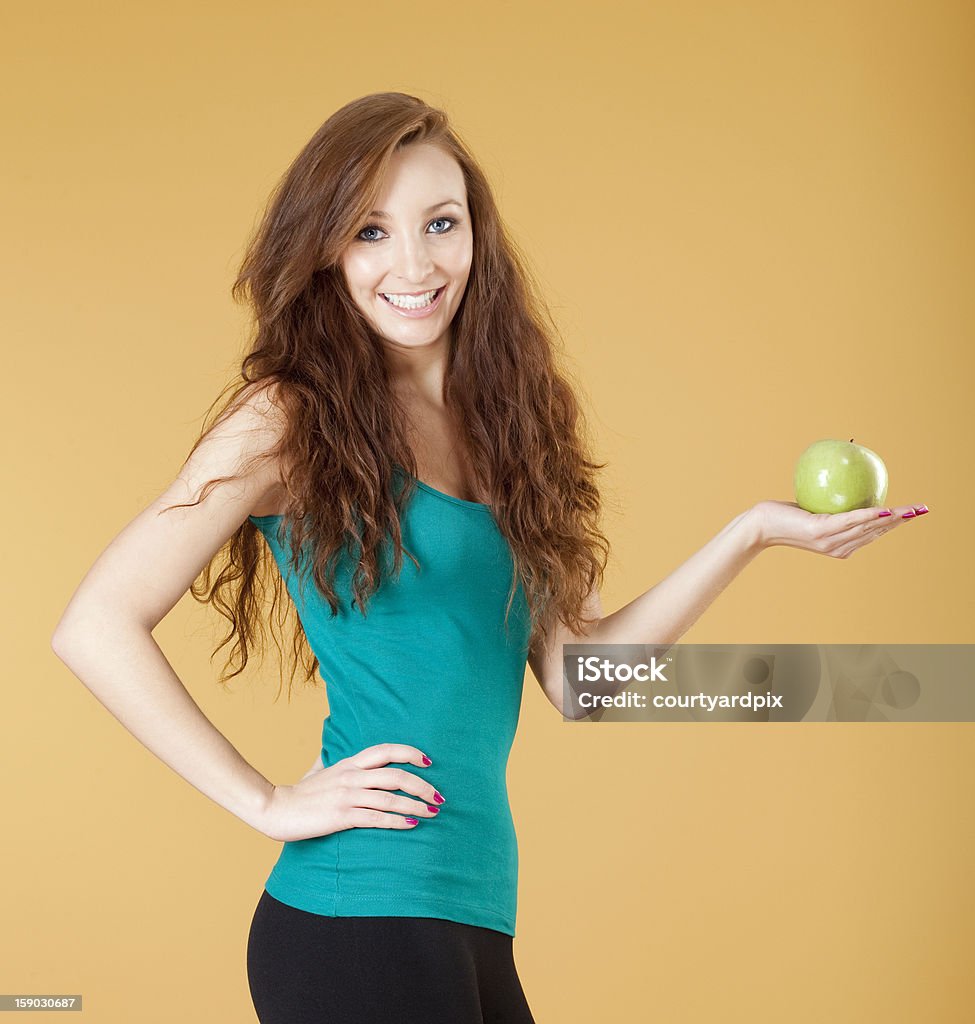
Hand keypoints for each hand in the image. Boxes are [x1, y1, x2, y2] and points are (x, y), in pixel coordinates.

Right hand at [259, 743, 442, 841]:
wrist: (275, 809)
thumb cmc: (299, 793)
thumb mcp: (319, 770)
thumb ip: (331, 762)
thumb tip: (332, 754)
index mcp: (349, 763)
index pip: (385, 750)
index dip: (409, 753)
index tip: (428, 761)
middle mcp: (351, 776)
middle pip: (395, 774)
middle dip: (422, 785)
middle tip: (439, 796)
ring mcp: (347, 796)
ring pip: (390, 798)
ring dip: (416, 805)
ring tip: (433, 812)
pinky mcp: (341, 816)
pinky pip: (376, 818)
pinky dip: (397, 821)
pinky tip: (411, 824)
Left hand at [753, 500, 929, 557]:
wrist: (760, 526)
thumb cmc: (783, 516)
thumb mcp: (810, 511)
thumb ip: (828, 505)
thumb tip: (844, 481)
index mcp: (840, 546)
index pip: (872, 535)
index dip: (894, 525)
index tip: (911, 514)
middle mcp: (839, 547)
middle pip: (876, 533)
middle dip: (900, 522)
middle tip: (921, 511)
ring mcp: (831, 542)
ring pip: (868, 528)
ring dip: (892, 519)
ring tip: (910, 510)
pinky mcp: (822, 532)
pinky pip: (851, 520)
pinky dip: (870, 516)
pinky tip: (885, 510)